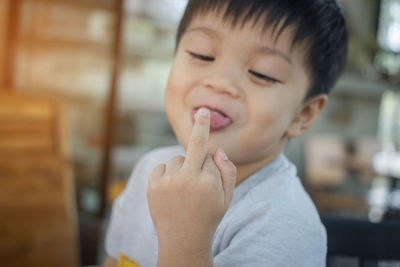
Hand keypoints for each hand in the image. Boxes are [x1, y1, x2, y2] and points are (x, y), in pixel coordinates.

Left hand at [147, 107, 236, 252]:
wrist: (183, 240)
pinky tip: (171, 189)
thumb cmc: (209, 216)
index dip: (211, 160)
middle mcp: (187, 178)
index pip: (210, 156)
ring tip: (184, 189)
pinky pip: (162, 167)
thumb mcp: (227, 198)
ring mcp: (168, 181)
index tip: (205, 115)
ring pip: (178, 159)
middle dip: (200, 126)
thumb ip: (228, 172)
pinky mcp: (153, 185)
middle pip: (194, 146)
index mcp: (208, 181)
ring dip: (183, 167)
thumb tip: (217, 150)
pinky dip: (167, 173)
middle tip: (202, 112)